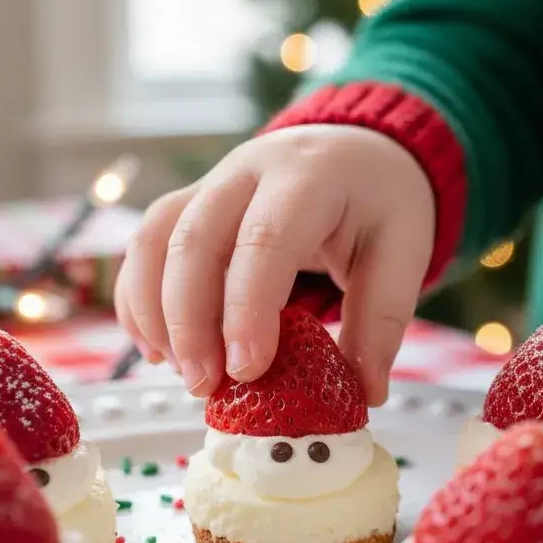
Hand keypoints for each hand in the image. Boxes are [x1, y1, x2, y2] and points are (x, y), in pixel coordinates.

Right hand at [114, 124, 434, 404]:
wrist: (355, 149)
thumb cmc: (377, 200)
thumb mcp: (403, 251)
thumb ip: (381, 320)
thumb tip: (364, 393)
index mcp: (308, 177)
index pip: (265, 240)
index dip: (246, 308)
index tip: (246, 370)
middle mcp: (247, 172)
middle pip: (193, 239)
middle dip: (189, 321)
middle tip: (206, 386)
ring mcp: (209, 185)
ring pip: (155, 240)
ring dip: (155, 314)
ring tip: (183, 373)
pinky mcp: (188, 206)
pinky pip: (144, 248)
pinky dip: (139, 301)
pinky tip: (158, 349)